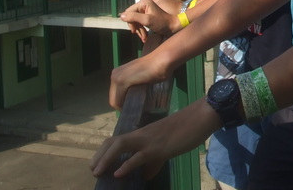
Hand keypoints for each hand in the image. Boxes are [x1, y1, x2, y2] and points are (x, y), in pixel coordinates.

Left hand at [91, 100, 220, 178]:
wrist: (200, 117)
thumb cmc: (186, 129)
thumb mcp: (167, 147)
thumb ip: (154, 161)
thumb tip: (145, 175)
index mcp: (143, 134)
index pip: (118, 139)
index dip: (105, 151)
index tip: (97, 162)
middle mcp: (142, 135)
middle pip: (114, 140)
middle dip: (100, 155)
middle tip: (92, 169)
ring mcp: (149, 140)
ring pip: (121, 145)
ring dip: (106, 158)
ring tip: (97, 172)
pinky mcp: (158, 147)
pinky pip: (138, 156)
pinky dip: (126, 165)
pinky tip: (118, 174)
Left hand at [109, 53, 167, 109]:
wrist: (162, 60)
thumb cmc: (155, 68)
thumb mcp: (140, 77)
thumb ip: (133, 85)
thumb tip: (131, 99)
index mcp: (117, 72)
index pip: (114, 94)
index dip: (122, 102)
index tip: (132, 106)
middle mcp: (114, 74)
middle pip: (113, 99)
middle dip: (122, 106)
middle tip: (134, 109)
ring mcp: (117, 77)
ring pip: (114, 101)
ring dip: (123, 107)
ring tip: (134, 108)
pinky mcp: (122, 81)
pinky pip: (118, 100)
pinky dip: (124, 106)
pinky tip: (133, 107)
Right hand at [121, 0, 180, 37]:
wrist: (174, 26)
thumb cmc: (162, 23)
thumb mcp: (147, 20)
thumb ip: (134, 17)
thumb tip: (121, 16)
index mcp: (143, 3)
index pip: (129, 12)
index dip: (130, 22)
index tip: (134, 31)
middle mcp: (144, 4)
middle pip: (132, 16)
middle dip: (135, 27)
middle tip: (141, 36)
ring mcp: (146, 10)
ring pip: (136, 21)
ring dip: (139, 30)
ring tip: (144, 38)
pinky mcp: (149, 15)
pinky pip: (140, 22)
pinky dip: (142, 30)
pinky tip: (145, 36)